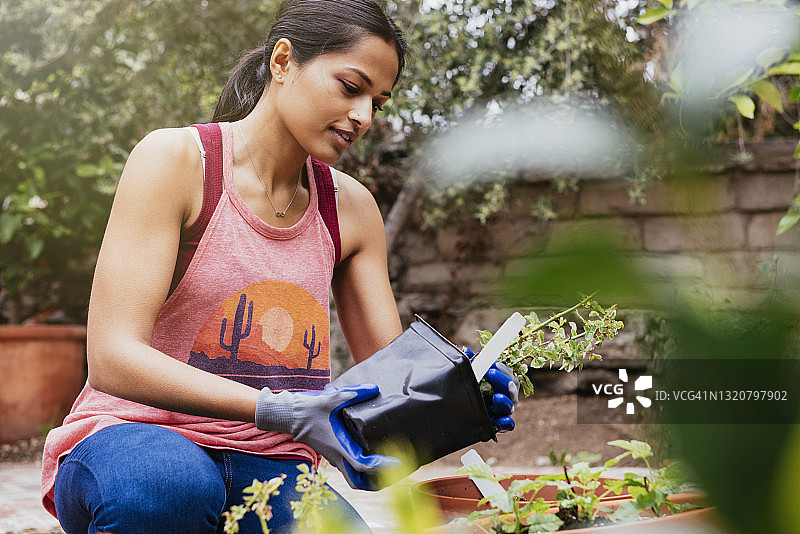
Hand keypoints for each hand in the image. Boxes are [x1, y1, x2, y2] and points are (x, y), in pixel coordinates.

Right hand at [255, 383, 399, 489]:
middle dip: (379, 481)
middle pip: (360, 481)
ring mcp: (335, 458)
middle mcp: (337, 457)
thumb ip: (354, 393)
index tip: (397, 462)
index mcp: (339, 447)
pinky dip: (364, 472)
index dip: (381, 466)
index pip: (363, 465)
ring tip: (389, 468)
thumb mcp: (333, 398)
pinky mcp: (333, 454)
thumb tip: (375, 388)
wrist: (291, 415)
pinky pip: (351, 470)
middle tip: (397, 471)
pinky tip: (374, 458)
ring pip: (355, 478)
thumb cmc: (310, 408)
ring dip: (371, 479)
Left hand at [465, 348, 519, 432]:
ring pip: (509, 406)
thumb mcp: (464, 376)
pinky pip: (505, 425)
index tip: (492, 365)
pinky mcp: (495, 425)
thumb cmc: (461, 389)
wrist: (450, 411)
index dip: (503, 369)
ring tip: (496, 398)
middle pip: (511, 388)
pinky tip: (505, 420)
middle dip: (503, 380)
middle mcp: (501, 395)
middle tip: (491, 373)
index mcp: (497, 382)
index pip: (507, 374)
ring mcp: (500, 411)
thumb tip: (467, 352)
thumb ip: (469, 365)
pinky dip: (506, 423)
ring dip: (505, 401)